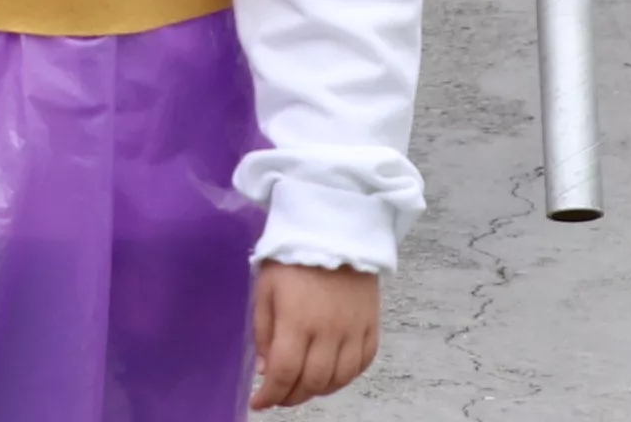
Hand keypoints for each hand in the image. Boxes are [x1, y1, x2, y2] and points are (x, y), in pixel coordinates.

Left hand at [249, 263, 380, 408]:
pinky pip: (363, 363)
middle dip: (292, 397)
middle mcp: (329, 332)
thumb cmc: (292, 256)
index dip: (270, 396)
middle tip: (279, 395)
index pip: (284, 374)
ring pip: (339, 379)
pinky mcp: (372, 324)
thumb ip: (263, 331)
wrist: (335, 227)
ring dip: (318, 390)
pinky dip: (346, 376)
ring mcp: (354, 330)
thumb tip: (265, 370)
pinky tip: (332, 374)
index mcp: (297, 321)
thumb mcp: (265, 288)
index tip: (258, 403)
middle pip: (313, 382)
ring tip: (303, 386)